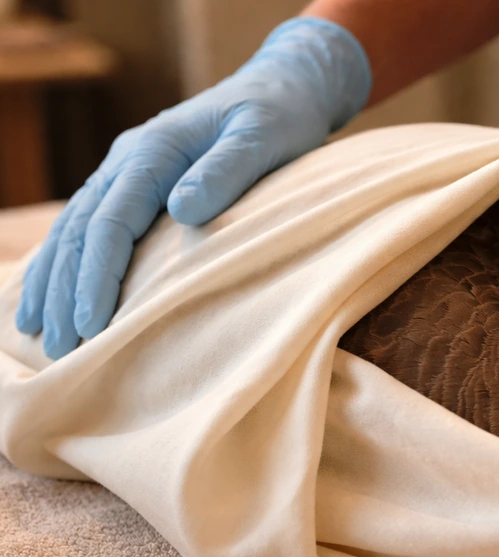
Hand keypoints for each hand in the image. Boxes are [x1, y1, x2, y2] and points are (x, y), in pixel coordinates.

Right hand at [16, 17, 370, 358]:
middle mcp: (128, 160)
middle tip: (60, 349)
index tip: (90, 324)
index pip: (111, 222)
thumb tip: (182, 209)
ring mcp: (127, 171)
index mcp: (154, 150)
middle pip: (80, 230)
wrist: (282, 88)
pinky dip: (66, 261)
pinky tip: (54, 294)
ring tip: (39, 333)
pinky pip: (88, 225)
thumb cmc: (279, 117)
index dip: (96, 275)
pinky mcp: (137, 185)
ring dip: (54, 280)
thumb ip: (227, 170)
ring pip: (73, 229)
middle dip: (65, 290)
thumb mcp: (262, 138)